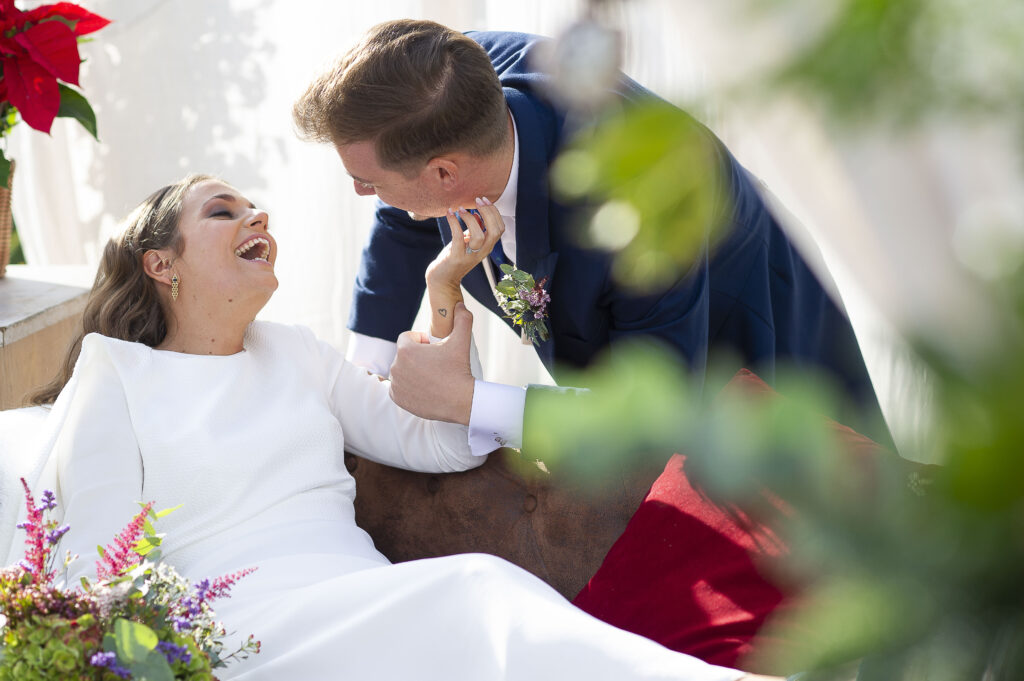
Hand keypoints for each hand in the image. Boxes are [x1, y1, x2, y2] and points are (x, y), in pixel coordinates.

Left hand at [389, 302, 474, 424]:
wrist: (461, 401)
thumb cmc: (459, 370)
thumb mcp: (462, 341)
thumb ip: (462, 319)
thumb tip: (460, 304)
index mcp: (405, 350)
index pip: (407, 337)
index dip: (421, 340)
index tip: (434, 348)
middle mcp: (396, 366)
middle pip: (404, 355)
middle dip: (417, 356)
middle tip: (435, 364)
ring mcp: (396, 384)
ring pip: (401, 371)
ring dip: (412, 371)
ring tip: (431, 376)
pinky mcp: (397, 398)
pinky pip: (398, 388)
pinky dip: (407, 387)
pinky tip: (423, 387)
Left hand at [425, 197, 505, 294]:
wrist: (442, 279)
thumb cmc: (455, 257)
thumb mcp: (467, 242)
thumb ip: (475, 230)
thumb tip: (477, 213)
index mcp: (487, 247)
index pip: (500, 228)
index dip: (494, 212)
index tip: (483, 200)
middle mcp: (482, 252)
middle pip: (494, 231)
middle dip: (488, 212)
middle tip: (476, 200)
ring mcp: (470, 256)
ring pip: (479, 236)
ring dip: (469, 219)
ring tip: (460, 209)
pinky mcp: (456, 258)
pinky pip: (458, 238)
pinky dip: (454, 223)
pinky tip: (449, 213)